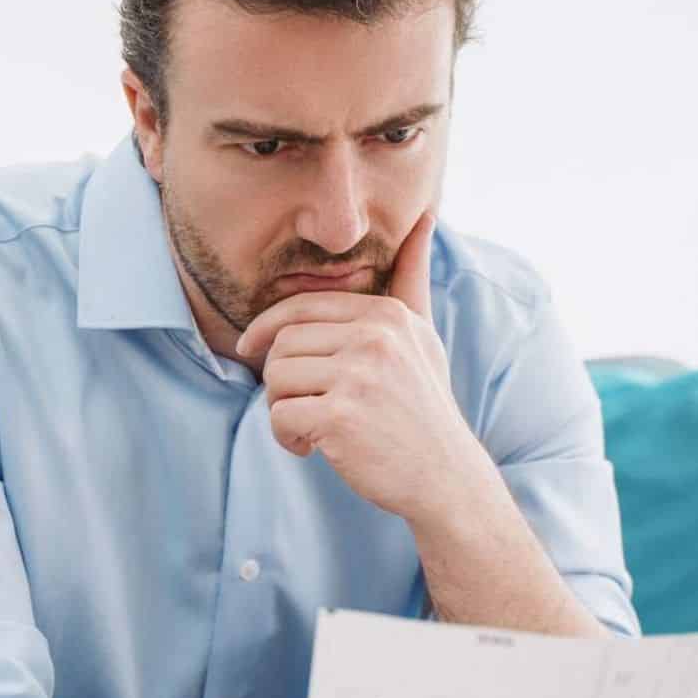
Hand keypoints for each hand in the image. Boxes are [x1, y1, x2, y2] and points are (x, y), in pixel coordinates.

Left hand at [235, 212, 491, 521]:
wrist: (446, 477)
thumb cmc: (425, 407)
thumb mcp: (424, 336)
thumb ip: (412, 280)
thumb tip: (424, 219)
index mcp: (387, 315)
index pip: (302, 308)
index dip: (267, 328)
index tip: (251, 348)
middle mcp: (374, 338)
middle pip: (282, 344)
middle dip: (280, 378)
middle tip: (303, 405)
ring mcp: (358, 376)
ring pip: (276, 379)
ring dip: (283, 410)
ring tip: (313, 428)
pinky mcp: (341, 416)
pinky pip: (279, 417)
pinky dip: (287, 439)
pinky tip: (314, 449)